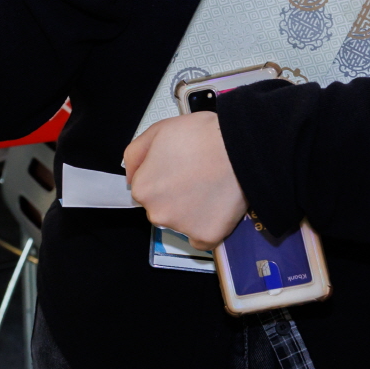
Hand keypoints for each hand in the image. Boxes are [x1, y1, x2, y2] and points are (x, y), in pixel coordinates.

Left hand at [123, 112, 247, 249]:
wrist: (240, 147)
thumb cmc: (201, 135)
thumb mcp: (158, 130)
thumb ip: (135, 155)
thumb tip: (129, 177)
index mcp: (143, 188)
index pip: (145, 188)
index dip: (162, 175)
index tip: (179, 167)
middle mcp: (157, 214)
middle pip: (161, 208)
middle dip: (175, 196)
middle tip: (196, 175)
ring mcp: (182, 228)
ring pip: (181, 223)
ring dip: (192, 211)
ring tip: (211, 186)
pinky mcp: (207, 237)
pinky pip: (202, 238)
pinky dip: (208, 226)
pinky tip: (217, 206)